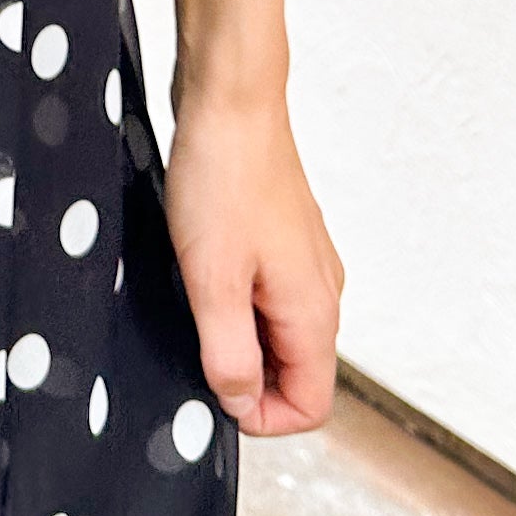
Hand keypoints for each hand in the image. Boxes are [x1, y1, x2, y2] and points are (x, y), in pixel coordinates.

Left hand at [162, 81, 341, 436]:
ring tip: (193, 295)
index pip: (311, 407)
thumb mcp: (211, 280)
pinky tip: (201, 268)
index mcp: (315, 311)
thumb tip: (239, 403)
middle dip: (243, 374)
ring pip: (278, 334)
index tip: (209, 386)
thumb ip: (228, 354)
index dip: (258, 416)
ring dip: (234, 334)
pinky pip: (266, 297)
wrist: (231, 99)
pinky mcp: (285, 240)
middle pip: (295, 374)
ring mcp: (307, 263)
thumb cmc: (224, 176)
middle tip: (191, 337)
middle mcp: (324, 291)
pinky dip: (234, 300)